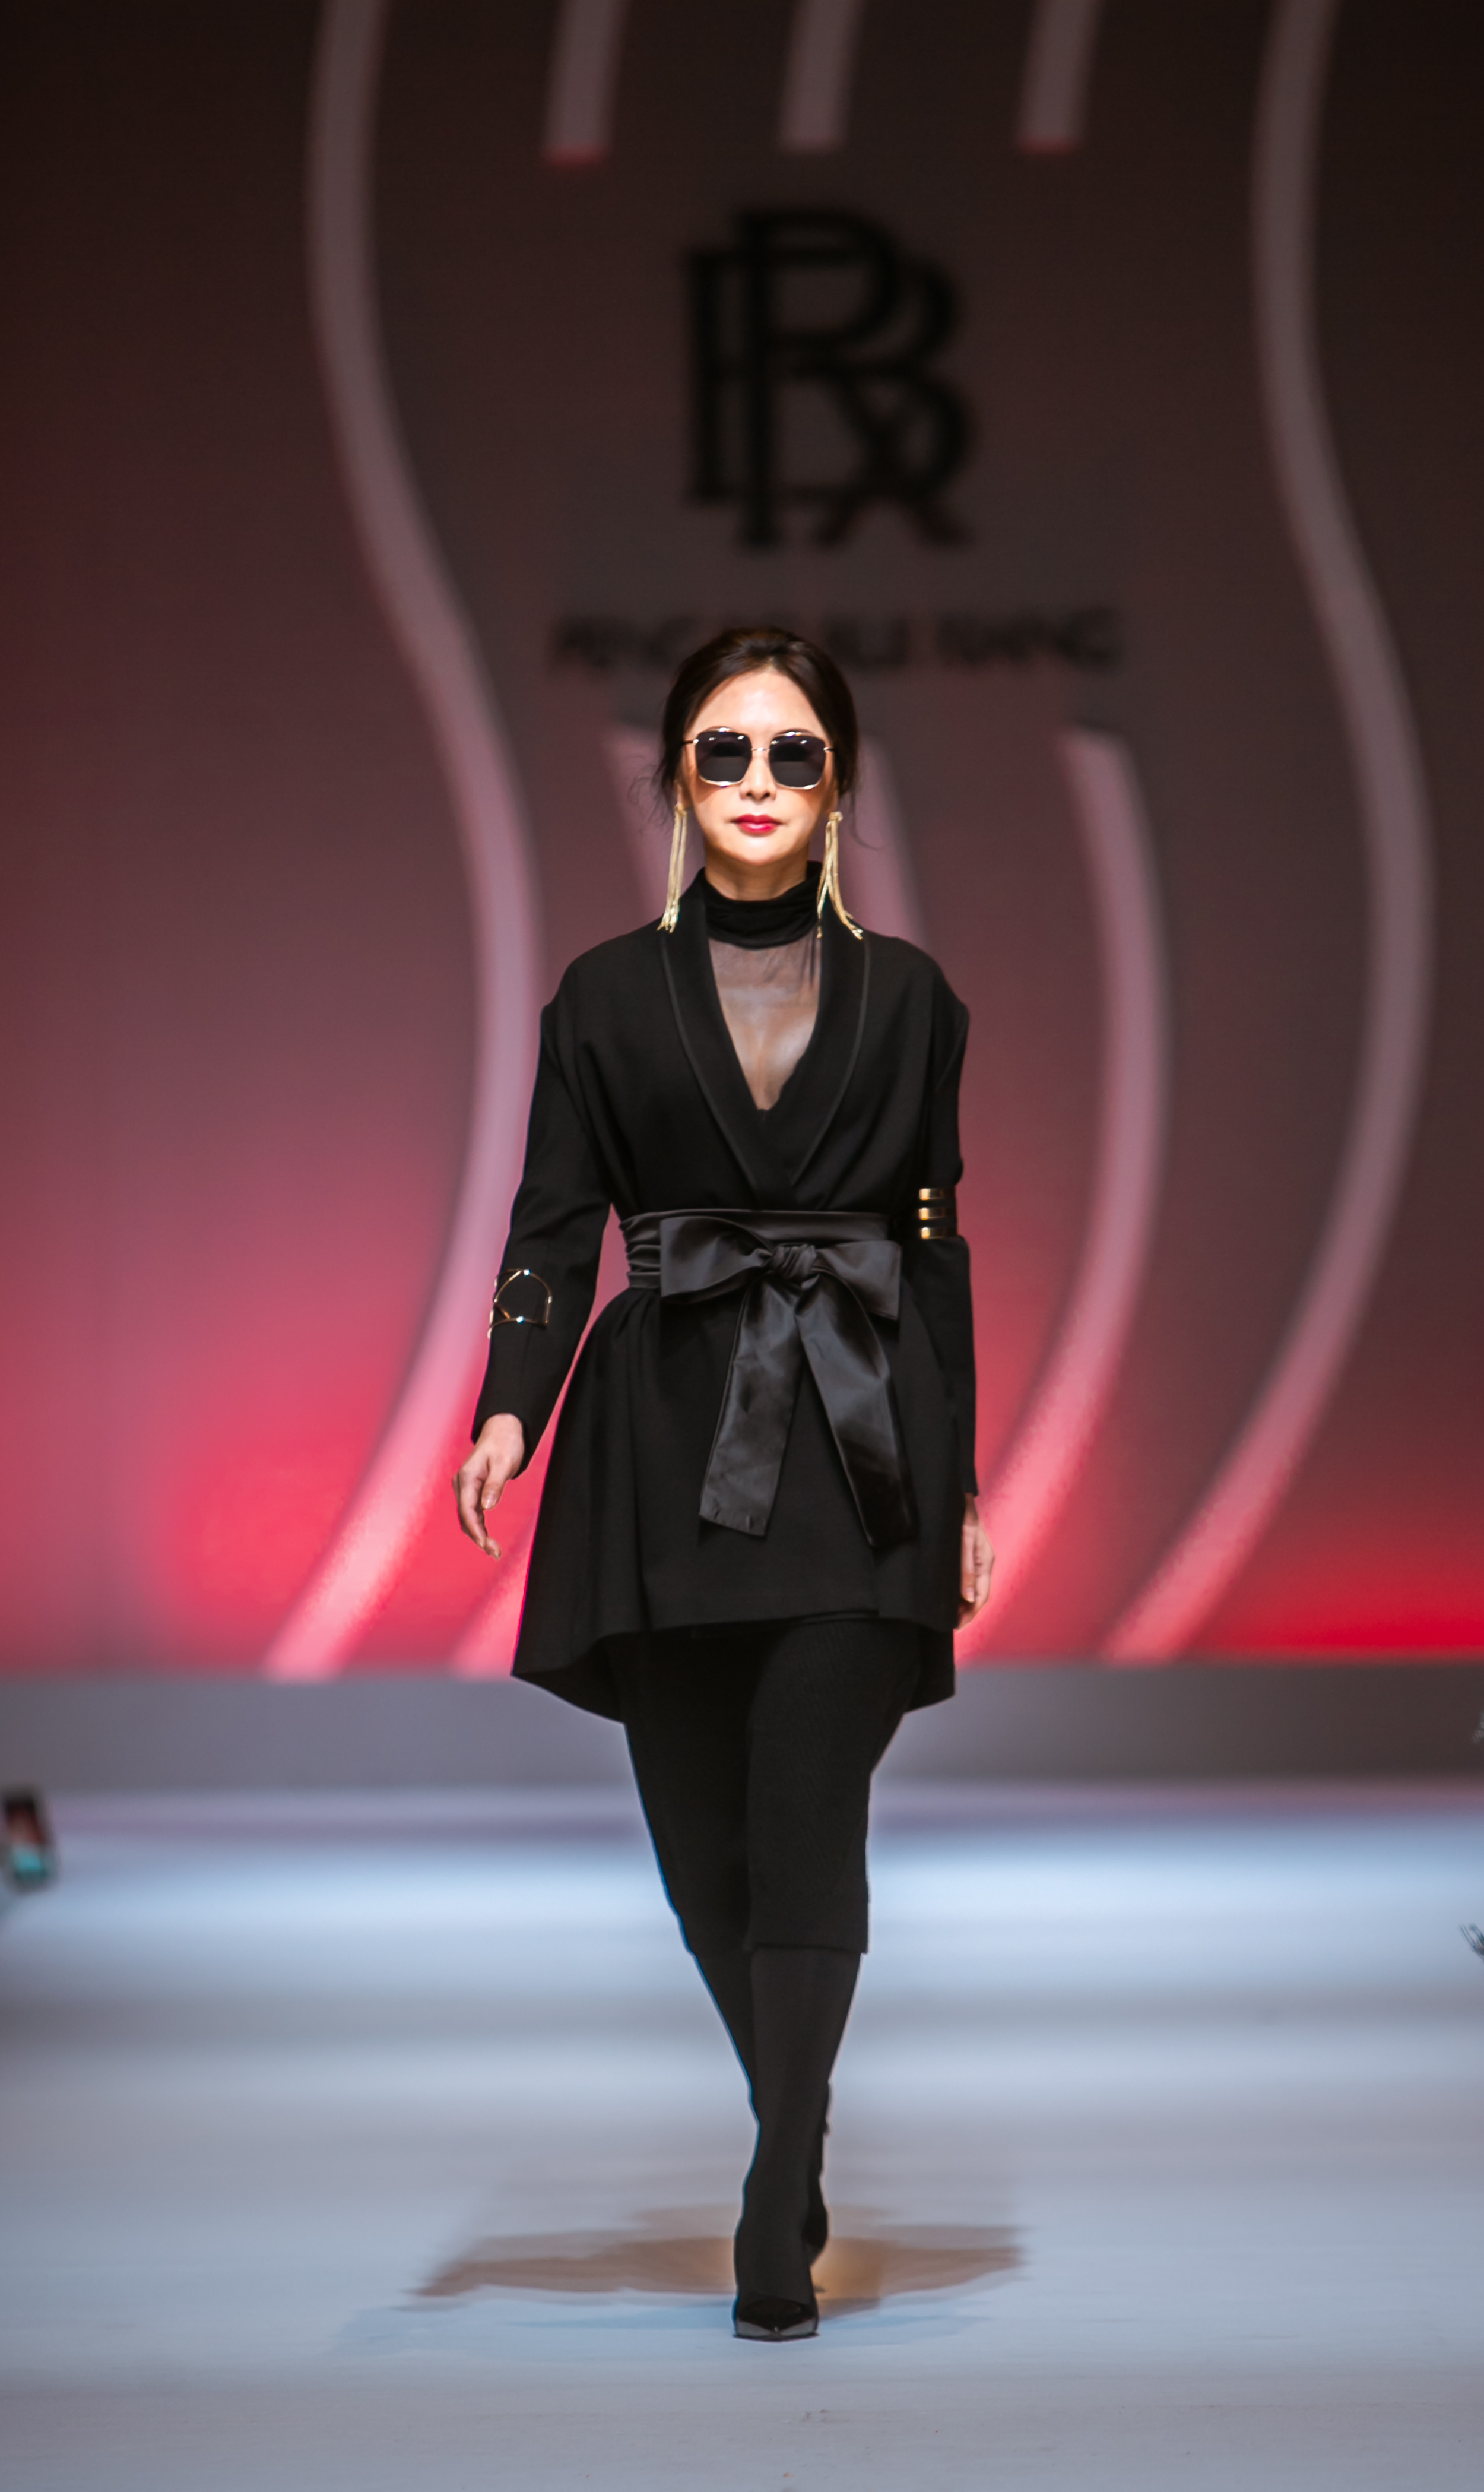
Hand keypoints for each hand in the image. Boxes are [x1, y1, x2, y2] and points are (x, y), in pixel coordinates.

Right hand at [453, 1414, 524, 1556]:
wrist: (503, 1429)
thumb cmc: (505, 1443)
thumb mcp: (504, 1463)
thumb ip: (495, 1485)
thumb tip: (487, 1507)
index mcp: (466, 1477)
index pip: (467, 1510)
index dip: (475, 1530)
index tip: (485, 1545)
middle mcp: (462, 1484)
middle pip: (465, 1517)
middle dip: (478, 1537)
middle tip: (495, 1553)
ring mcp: (465, 1488)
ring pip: (468, 1517)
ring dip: (479, 1534)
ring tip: (494, 1551)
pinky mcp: (472, 1490)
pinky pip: (473, 1512)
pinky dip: (479, 1526)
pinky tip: (488, 1538)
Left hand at [958, 1495, 994, 1623]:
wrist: (959, 1499)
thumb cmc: (961, 1519)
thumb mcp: (962, 1544)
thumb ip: (966, 1571)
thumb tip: (968, 1598)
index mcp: (986, 1562)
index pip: (982, 1596)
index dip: (970, 1613)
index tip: (957, 1626)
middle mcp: (985, 1563)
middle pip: (979, 1595)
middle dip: (967, 1612)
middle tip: (952, 1626)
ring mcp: (979, 1560)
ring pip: (974, 1588)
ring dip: (964, 1604)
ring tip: (950, 1616)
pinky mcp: (971, 1556)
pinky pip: (969, 1579)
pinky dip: (961, 1592)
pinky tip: (952, 1597)